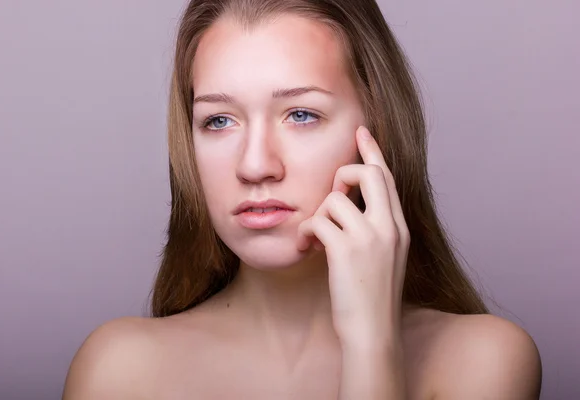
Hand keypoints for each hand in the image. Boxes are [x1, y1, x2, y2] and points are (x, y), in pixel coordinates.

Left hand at [296, 126, 409, 343]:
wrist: (372, 331)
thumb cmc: (372, 298)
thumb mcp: (382, 257)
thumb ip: (372, 228)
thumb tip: (344, 205)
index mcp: (398, 227)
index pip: (388, 178)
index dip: (373, 151)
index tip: (362, 131)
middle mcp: (389, 227)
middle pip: (369, 173)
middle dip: (346, 172)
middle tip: (334, 191)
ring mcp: (370, 237)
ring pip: (335, 198)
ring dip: (318, 215)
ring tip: (315, 238)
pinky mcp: (346, 249)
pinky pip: (317, 220)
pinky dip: (306, 232)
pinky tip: (307, 249)